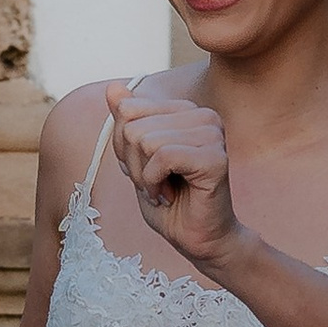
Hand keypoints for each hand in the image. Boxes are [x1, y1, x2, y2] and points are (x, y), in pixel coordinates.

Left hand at [107, 80, 240, 273]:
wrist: (197, 239)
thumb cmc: (168, 201)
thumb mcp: (136, 158)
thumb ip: (126, 121)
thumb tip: (112, 87)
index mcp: (186, 111)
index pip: (128, 110)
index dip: (124, 148)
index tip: (146, 169)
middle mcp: (204, 115)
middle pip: (133, 126)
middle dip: (133, 164)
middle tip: (155, 184)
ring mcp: (213, 134)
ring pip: (145, 140)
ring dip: (144, 176)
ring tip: (164, 190)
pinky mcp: (215, 157)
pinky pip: (162, 157)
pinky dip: (154, 182)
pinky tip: (170, 196)